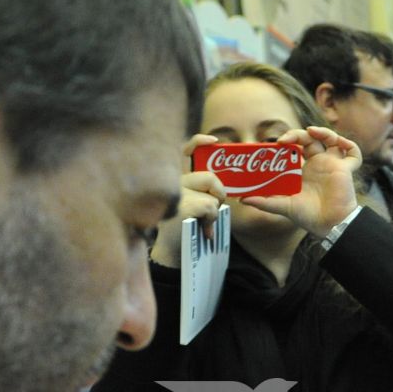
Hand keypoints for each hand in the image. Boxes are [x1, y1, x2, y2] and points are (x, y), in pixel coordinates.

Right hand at [151, 134, 228, 268]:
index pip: (185, 149)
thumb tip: (221, 188)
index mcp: (174, 177)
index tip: (214, 140)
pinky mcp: (184, 203)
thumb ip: (200, 191)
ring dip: (215, 209)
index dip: (200, 141)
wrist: (171, 252)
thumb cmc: (183, 228)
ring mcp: (177, 191)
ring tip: (205, 223)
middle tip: (213, 208)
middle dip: (219, 193)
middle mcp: (173, 180)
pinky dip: (212, 221)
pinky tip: (203, 230)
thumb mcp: (190, 204)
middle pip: (210, 176)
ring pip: (213, 193)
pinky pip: (212, 206)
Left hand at [238, 124, 360, 235]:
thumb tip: (243, 199)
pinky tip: (338, 142)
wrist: (330, 225)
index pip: (295, 148)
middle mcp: (318, 165)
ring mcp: (333, 165)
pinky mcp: (345, 169)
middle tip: (286, 139)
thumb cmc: (309, 217)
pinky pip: (353, 153)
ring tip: (311, 131)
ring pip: (331, 140)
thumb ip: (265, 202)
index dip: (287, 141)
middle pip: (310, 140)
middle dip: (298, 134)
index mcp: (304, 171)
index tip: (276, 143)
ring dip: (323, 131)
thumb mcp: (284, 206)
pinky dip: (348, 144)